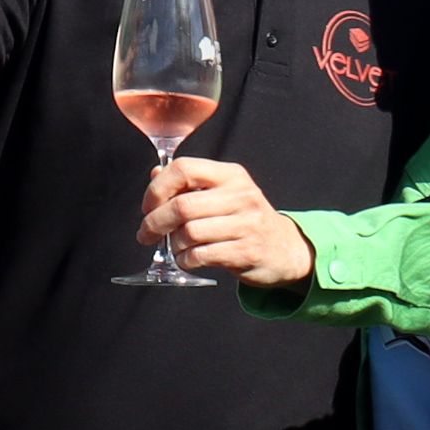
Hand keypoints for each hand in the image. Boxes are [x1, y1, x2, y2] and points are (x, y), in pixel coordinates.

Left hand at [143, 158, 316, 285]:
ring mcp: (247, 224)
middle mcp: (241, 196)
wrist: (283, 249)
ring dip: (173, 244)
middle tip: (145, 234)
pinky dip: (184, 260)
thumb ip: (189, 184)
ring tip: (176, 247)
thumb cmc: (244, 220)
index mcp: (231, 175)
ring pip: (189, 233)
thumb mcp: (223, 194)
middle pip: (182, 206)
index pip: (184, 169)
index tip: (147, 206)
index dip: (157, 188)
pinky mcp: (247, 251)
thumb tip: (155, 174)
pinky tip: (187, 260)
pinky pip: (200, 256)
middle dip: (154, 223)